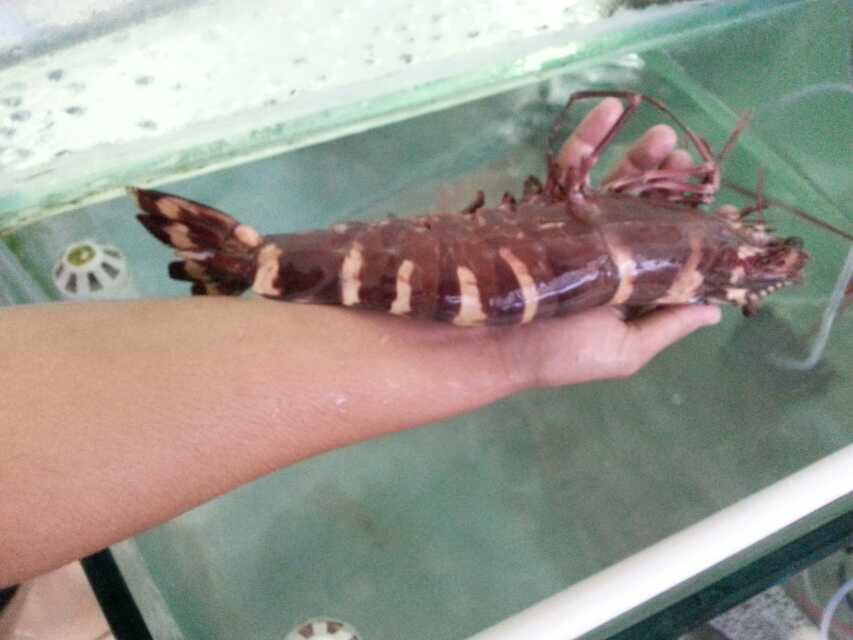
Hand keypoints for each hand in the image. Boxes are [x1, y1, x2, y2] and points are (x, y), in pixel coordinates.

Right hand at [502, 97, 720, 386]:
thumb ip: (667, 327)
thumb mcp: (622, 351)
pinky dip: (588, 139)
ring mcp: (576, 230)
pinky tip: (608, 111)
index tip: (723, 208)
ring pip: (613, 184)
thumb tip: (716, 310)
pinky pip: (569, 171)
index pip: (673, 252)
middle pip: (647, 211)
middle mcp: (608, 255)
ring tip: (663, 136)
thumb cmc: (558, 352)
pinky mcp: (545, 210)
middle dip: (670, 183)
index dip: (698, 228)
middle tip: (688, 160)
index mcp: (631, 287)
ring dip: (639, 156)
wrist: (485, 343)